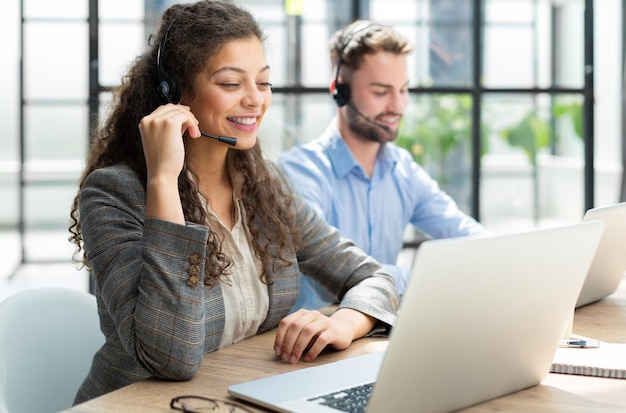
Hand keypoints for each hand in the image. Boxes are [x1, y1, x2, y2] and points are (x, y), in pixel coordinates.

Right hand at [138, 104, 200, 222]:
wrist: (161, 173)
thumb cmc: (163, 161)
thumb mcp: (162, 140)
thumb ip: (169, 127)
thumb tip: (183, 117)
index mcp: (144, 123)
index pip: (162, 109)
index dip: (177, 112)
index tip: (187, 117)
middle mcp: (149, 119)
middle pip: (171, 107)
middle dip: (185, 114)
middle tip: (195, 124)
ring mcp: (158, 120)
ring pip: (180, 111)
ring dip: (191, 121)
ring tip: (195, 134)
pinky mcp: (169, 123)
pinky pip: (186, 116)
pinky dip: (193, 124)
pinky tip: (195, 135)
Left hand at [273, 308, 374, 362]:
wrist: (343, 329)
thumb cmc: (320, 333)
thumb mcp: (305, 331)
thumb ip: (294, 337)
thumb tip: (280, 350)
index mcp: (302, 313)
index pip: (286, 322)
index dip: (280, 337)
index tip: (278, 351)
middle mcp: (312, 314)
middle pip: (295, 326)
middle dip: (288, 343)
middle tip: (285, 358)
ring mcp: (324, 321)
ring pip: (308, 331)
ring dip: (298, 347)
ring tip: (294, 359)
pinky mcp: (333, 331)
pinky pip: (321, 340)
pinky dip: (313, 351)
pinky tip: (308, 359)